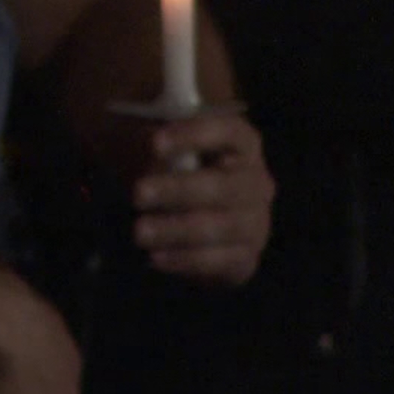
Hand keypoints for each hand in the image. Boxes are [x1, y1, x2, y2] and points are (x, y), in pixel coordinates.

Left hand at [131, 112, 274, 284]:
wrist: (187, 222)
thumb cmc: (173, 172)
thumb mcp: (160, 150)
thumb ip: (154, 142)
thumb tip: (145, 144)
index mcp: (241, 144)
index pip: (227, 132)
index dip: (193, 135)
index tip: (154, 143)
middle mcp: (256, 182)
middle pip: (222, 185)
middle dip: (178, 189)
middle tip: (138, 193)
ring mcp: (255, 222)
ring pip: (219, 227)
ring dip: (176, 229)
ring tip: (139, 231)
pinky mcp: (245, 257)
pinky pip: (218, 262)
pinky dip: (185, 260)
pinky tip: (156, 257)